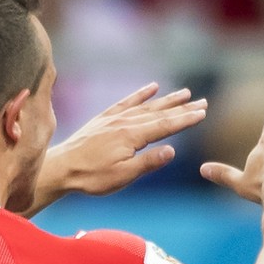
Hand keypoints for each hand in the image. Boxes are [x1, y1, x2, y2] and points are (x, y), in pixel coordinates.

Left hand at [25, 83, 206, 214]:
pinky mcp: (104, 118)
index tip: (203, 112)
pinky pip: (126, 102)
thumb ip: (148, 162)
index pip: (166, 125)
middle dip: (183, 107)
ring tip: (185, 93)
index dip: (186, 119)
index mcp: (131, 136)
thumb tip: (173, 151)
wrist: (61, 168)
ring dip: (167, 99)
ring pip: (146, 105)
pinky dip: (141, 94)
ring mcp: (114, 118)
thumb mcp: (123, 176)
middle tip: (203, 101)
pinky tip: (152, 87)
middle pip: (160, 112)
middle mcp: (124, 122)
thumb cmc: (91, 177)